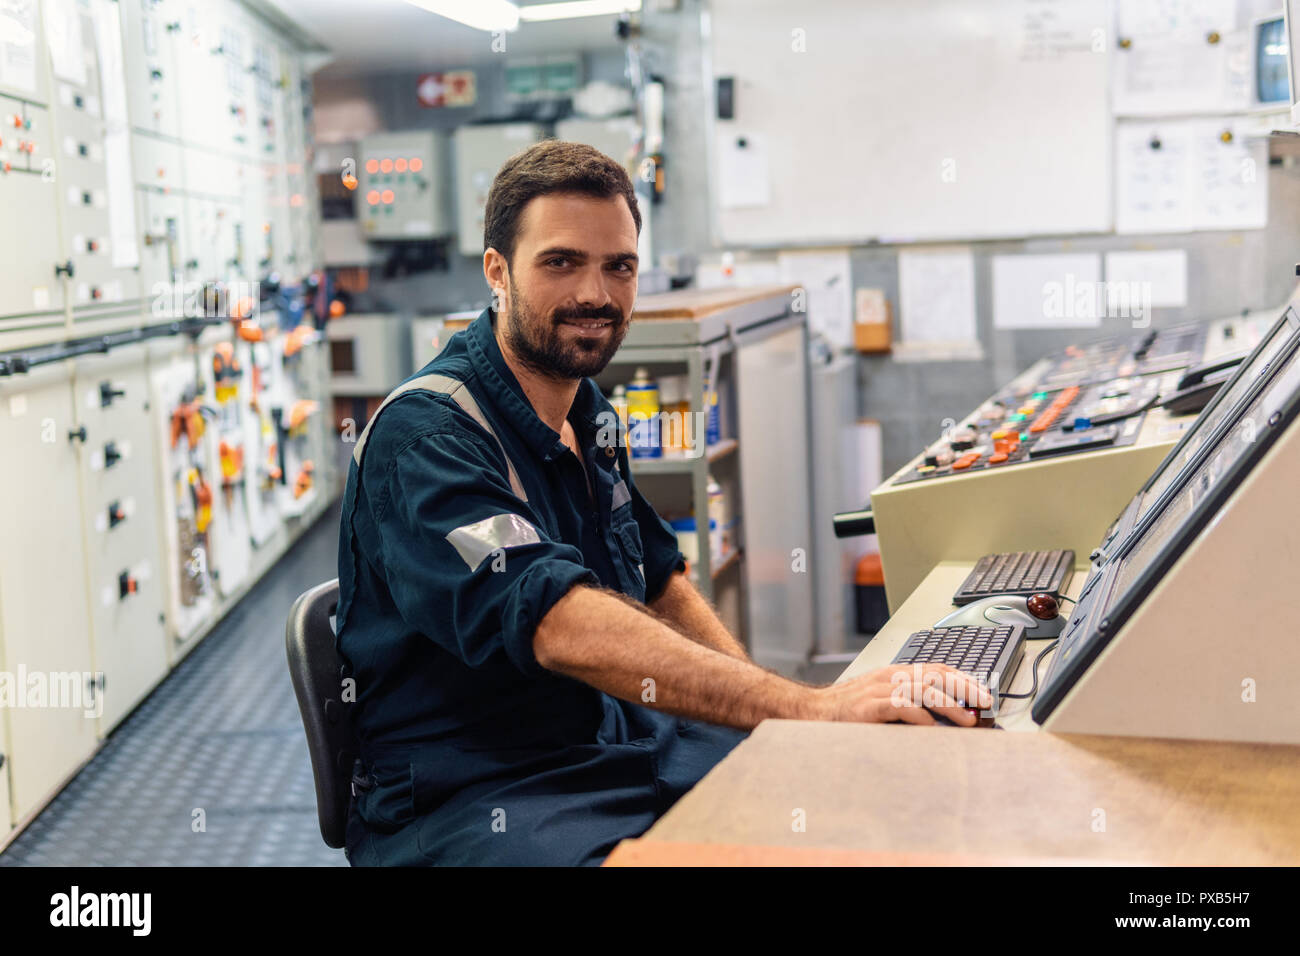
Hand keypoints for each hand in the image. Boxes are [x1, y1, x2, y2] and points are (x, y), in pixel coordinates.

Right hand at [810, 664, 993, 726]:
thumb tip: (947, 716)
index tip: (983, 692)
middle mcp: (889, 677)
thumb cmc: (848, 711)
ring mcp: (878, 690)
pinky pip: (899, 706)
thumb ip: (910, 703)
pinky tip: (931, 727)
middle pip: (935, 676)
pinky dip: (919, 716)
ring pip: (922, 689)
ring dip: (949, 704)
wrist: (812, 711)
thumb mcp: (883, 701)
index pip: (936, 669)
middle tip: (984, 703)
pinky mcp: (867, 707)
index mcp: (895, 673)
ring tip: (966, 719)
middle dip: (964, 689)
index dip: (963, 678)